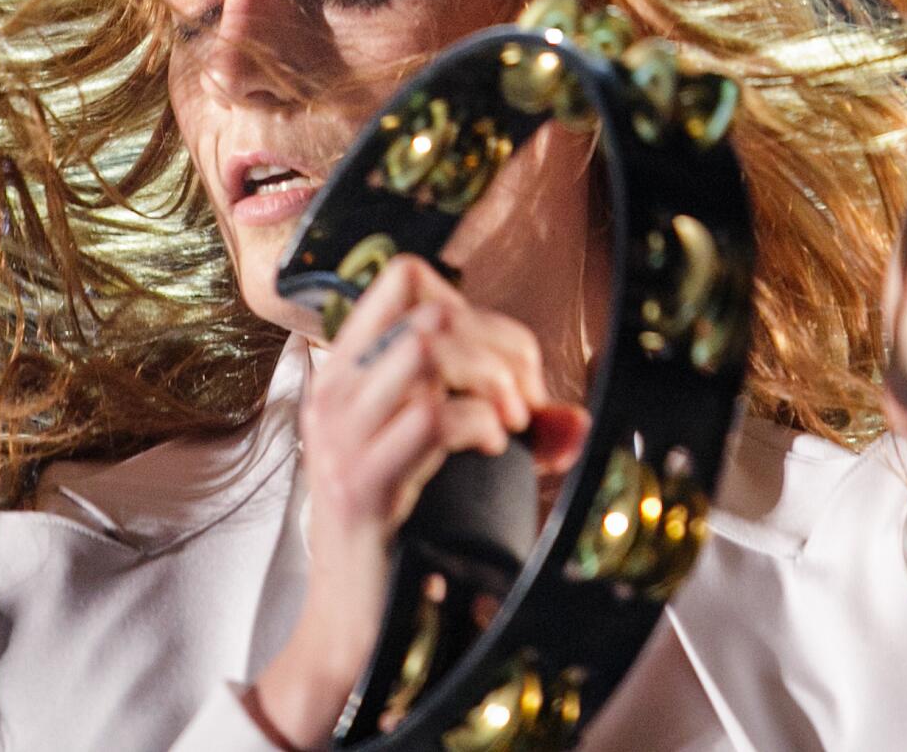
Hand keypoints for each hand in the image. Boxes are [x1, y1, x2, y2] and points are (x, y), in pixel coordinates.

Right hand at [246, 255, 588, 748]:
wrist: (353, 628)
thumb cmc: (400, 538)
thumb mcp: (442, 462)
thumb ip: (503, 429)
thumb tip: (573, 420)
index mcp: (343, 373)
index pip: (403, 277)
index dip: (472, 306)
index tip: (502, 365)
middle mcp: (333, 392)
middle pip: (429, 310)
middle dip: (499, 347)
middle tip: (521, 405)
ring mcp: (340, 437)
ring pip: (428, 348)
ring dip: (491, 381)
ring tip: (507, 426)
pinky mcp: (361, 484)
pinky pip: (432, 416)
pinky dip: (480, 426)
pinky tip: (492, 451)